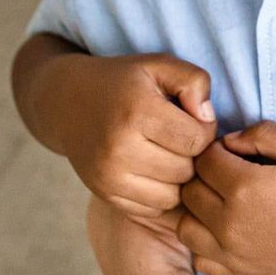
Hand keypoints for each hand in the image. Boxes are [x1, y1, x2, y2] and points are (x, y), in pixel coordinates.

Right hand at [48, 52, 217, 217]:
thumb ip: (194, 81)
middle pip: (186, 170)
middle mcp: (119, 149)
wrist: (68, 103)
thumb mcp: (160, 65)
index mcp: (136, 112)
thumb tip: (207, 118)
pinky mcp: (104, 195)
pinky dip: (161, 194)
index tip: (192, 120)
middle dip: (192, 155)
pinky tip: (155, 171)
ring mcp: (108, 177)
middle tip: (180, 138)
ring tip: (169, 155)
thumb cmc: (125, 83)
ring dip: (178, 179)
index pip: (196, 139)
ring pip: (172, 196)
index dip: (205, 129)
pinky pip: (153, 210)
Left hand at [179, 120, 275, 274]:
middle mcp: (230, 222)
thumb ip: (261, 133)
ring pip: (185, 226)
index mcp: (246, 187)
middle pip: (189, 190)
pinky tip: (226, 231)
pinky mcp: (237, 274)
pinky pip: (198, 258)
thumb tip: (228, 141)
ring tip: (221, 203)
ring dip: (197, 210)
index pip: (204, 159)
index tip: (233, 153)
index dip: (216, 150)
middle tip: (227, 174)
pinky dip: (204, 243)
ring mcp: (231, 253)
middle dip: (204, 176)